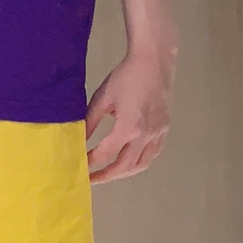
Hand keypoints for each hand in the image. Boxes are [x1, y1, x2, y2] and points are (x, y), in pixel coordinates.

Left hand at [85, 51, 172, 183]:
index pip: (105, 154)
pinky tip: (128, 160)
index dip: (90, 162)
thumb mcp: (102, 98)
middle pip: (125, 166)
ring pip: (142, 164)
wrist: (153, 63)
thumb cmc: (125, 77)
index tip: (78, 166)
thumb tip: (79, 140)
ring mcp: (158, 134)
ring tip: (108, 173)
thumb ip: (90, 121)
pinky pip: (152, 154)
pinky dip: (139, 162)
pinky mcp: (164, 129)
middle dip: (106, 175)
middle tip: (91, 179)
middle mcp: (145, 135)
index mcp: (128, 127)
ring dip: (124, 172)